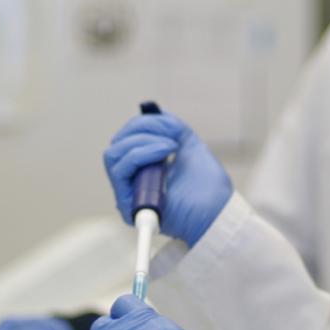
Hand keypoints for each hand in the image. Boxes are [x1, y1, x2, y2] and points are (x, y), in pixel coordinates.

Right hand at [104, 112, 232, 246]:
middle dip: (142, 130)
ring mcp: (129, 192)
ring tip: (169, 147)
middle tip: (170, 137)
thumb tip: (156, 115)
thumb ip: (172, 129)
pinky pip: (120, 170)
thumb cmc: (207, 189)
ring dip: (142, 142)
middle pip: (117, 144)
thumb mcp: (189, 146)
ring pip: (114, 154)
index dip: (143, 124)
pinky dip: (141, 155)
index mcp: (145, 166)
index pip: (127, 138)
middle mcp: (133, 180)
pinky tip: (165, 154)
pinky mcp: (128, 204)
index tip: (170, 127)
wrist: (216, 214)